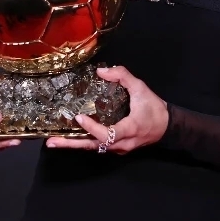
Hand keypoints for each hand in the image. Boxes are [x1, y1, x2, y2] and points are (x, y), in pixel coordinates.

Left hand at [45, 65, 167, 153]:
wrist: (168, 126)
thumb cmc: (154, 108)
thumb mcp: (141, 88)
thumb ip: (123, 76)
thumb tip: (101, 71)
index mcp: (129, 129)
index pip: (108, 134)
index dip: (93, 128)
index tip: (79, 118)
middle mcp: (122, 143)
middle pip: (94, 146)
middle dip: (72, 145)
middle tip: (51, 142)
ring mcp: (119, 148)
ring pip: (94, 148)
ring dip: (74, 145)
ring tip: (54, 142)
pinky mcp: (117, 148)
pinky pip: (98, 146)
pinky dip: (84, 142)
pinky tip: (71, 138)